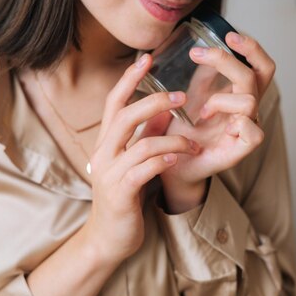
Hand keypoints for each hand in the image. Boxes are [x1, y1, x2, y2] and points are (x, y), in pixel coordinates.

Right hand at [86, 54, 199, 263]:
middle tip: (181, 96)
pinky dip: (164, 160)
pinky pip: (145, 170)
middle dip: (153, 102)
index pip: (113, 103)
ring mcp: (109, 174)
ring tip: (193, 142)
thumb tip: (161, 110)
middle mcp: (103, 154)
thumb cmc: (124, 197)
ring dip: (172, 139)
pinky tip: (179, 158)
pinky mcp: (120, 193)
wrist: (108, 237)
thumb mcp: (132, 161)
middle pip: (124, 116)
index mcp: (106, 143)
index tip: (147, 58)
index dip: (128, 79)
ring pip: (140, 144)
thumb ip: (143, 136)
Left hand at [159, 32, 274, 209]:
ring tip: (201, 110)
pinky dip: (234, 124)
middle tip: (199, 53)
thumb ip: (203, 76)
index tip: (228, 35)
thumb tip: (201, 46)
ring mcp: (247, 128)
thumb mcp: (192, 96)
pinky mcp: (242, 149)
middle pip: (257, 75)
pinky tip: (209, 123)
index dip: (251, 48)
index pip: (261, 65)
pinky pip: (253, 132)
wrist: (175, 162)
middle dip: (228, 60)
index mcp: (240, 93)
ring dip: (220, 100)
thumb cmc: (186, 130)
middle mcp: (248, 108)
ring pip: (249, 101)